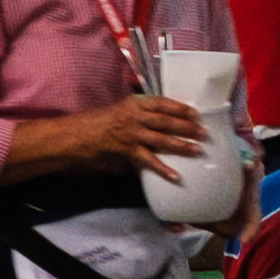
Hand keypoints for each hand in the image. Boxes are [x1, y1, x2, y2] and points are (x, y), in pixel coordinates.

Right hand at [73, 95, 207, 170]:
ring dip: (181, 144)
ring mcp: (132, 134)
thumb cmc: (96, 124)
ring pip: (162, 139)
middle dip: (187, 126)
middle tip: (203, 132)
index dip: (180, 108)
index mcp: (133, 104)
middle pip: (166, 120)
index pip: (161, 103)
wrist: (76, 135)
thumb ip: (137, 115)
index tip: (195, 113)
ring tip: (197, 149)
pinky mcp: (127, 151)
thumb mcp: (119, 111)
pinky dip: (163, 169)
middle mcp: (135, 117)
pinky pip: (149, 161)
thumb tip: (158, 122)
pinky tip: (175, 176)